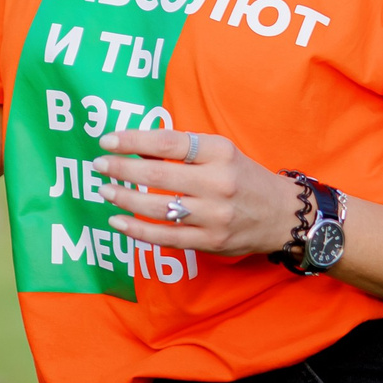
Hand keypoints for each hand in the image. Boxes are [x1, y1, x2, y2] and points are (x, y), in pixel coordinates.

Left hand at [89, 128, 297, 258]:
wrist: (283, 215)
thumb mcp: (221, 152)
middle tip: (99, 165)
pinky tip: (118, 221)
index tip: (107, 141)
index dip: (133, 141)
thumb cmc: (244, 177)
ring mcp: (214, 215)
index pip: (168, 144)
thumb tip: (136, 148)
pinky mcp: (210, 241)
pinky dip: (137, 230)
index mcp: (220, 153)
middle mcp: (218, 183)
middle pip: (159, 176)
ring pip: (158, 208)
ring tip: (105, 190)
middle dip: (122, 170)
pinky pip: (166, 237)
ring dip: (125, 199)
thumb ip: (183, 149)